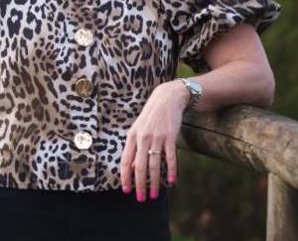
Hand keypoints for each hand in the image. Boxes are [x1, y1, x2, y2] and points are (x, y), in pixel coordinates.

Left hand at [119, 80, 188, 201]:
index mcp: (132, 136)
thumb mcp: (138, 130)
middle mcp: (142, 138)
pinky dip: (171, 170)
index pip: (126, 161)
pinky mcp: (170, 136)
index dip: (125, 177)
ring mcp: (157, 137)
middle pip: (140, 166)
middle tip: (141, 199)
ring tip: (154, 195)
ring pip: (154, 165)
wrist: (167, 99)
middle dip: (140, 185)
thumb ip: (134, 147)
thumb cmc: (151, 117)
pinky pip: (170, 157)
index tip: (126, 190)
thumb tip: (132, 168)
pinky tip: (172, 181)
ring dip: (155, 182)